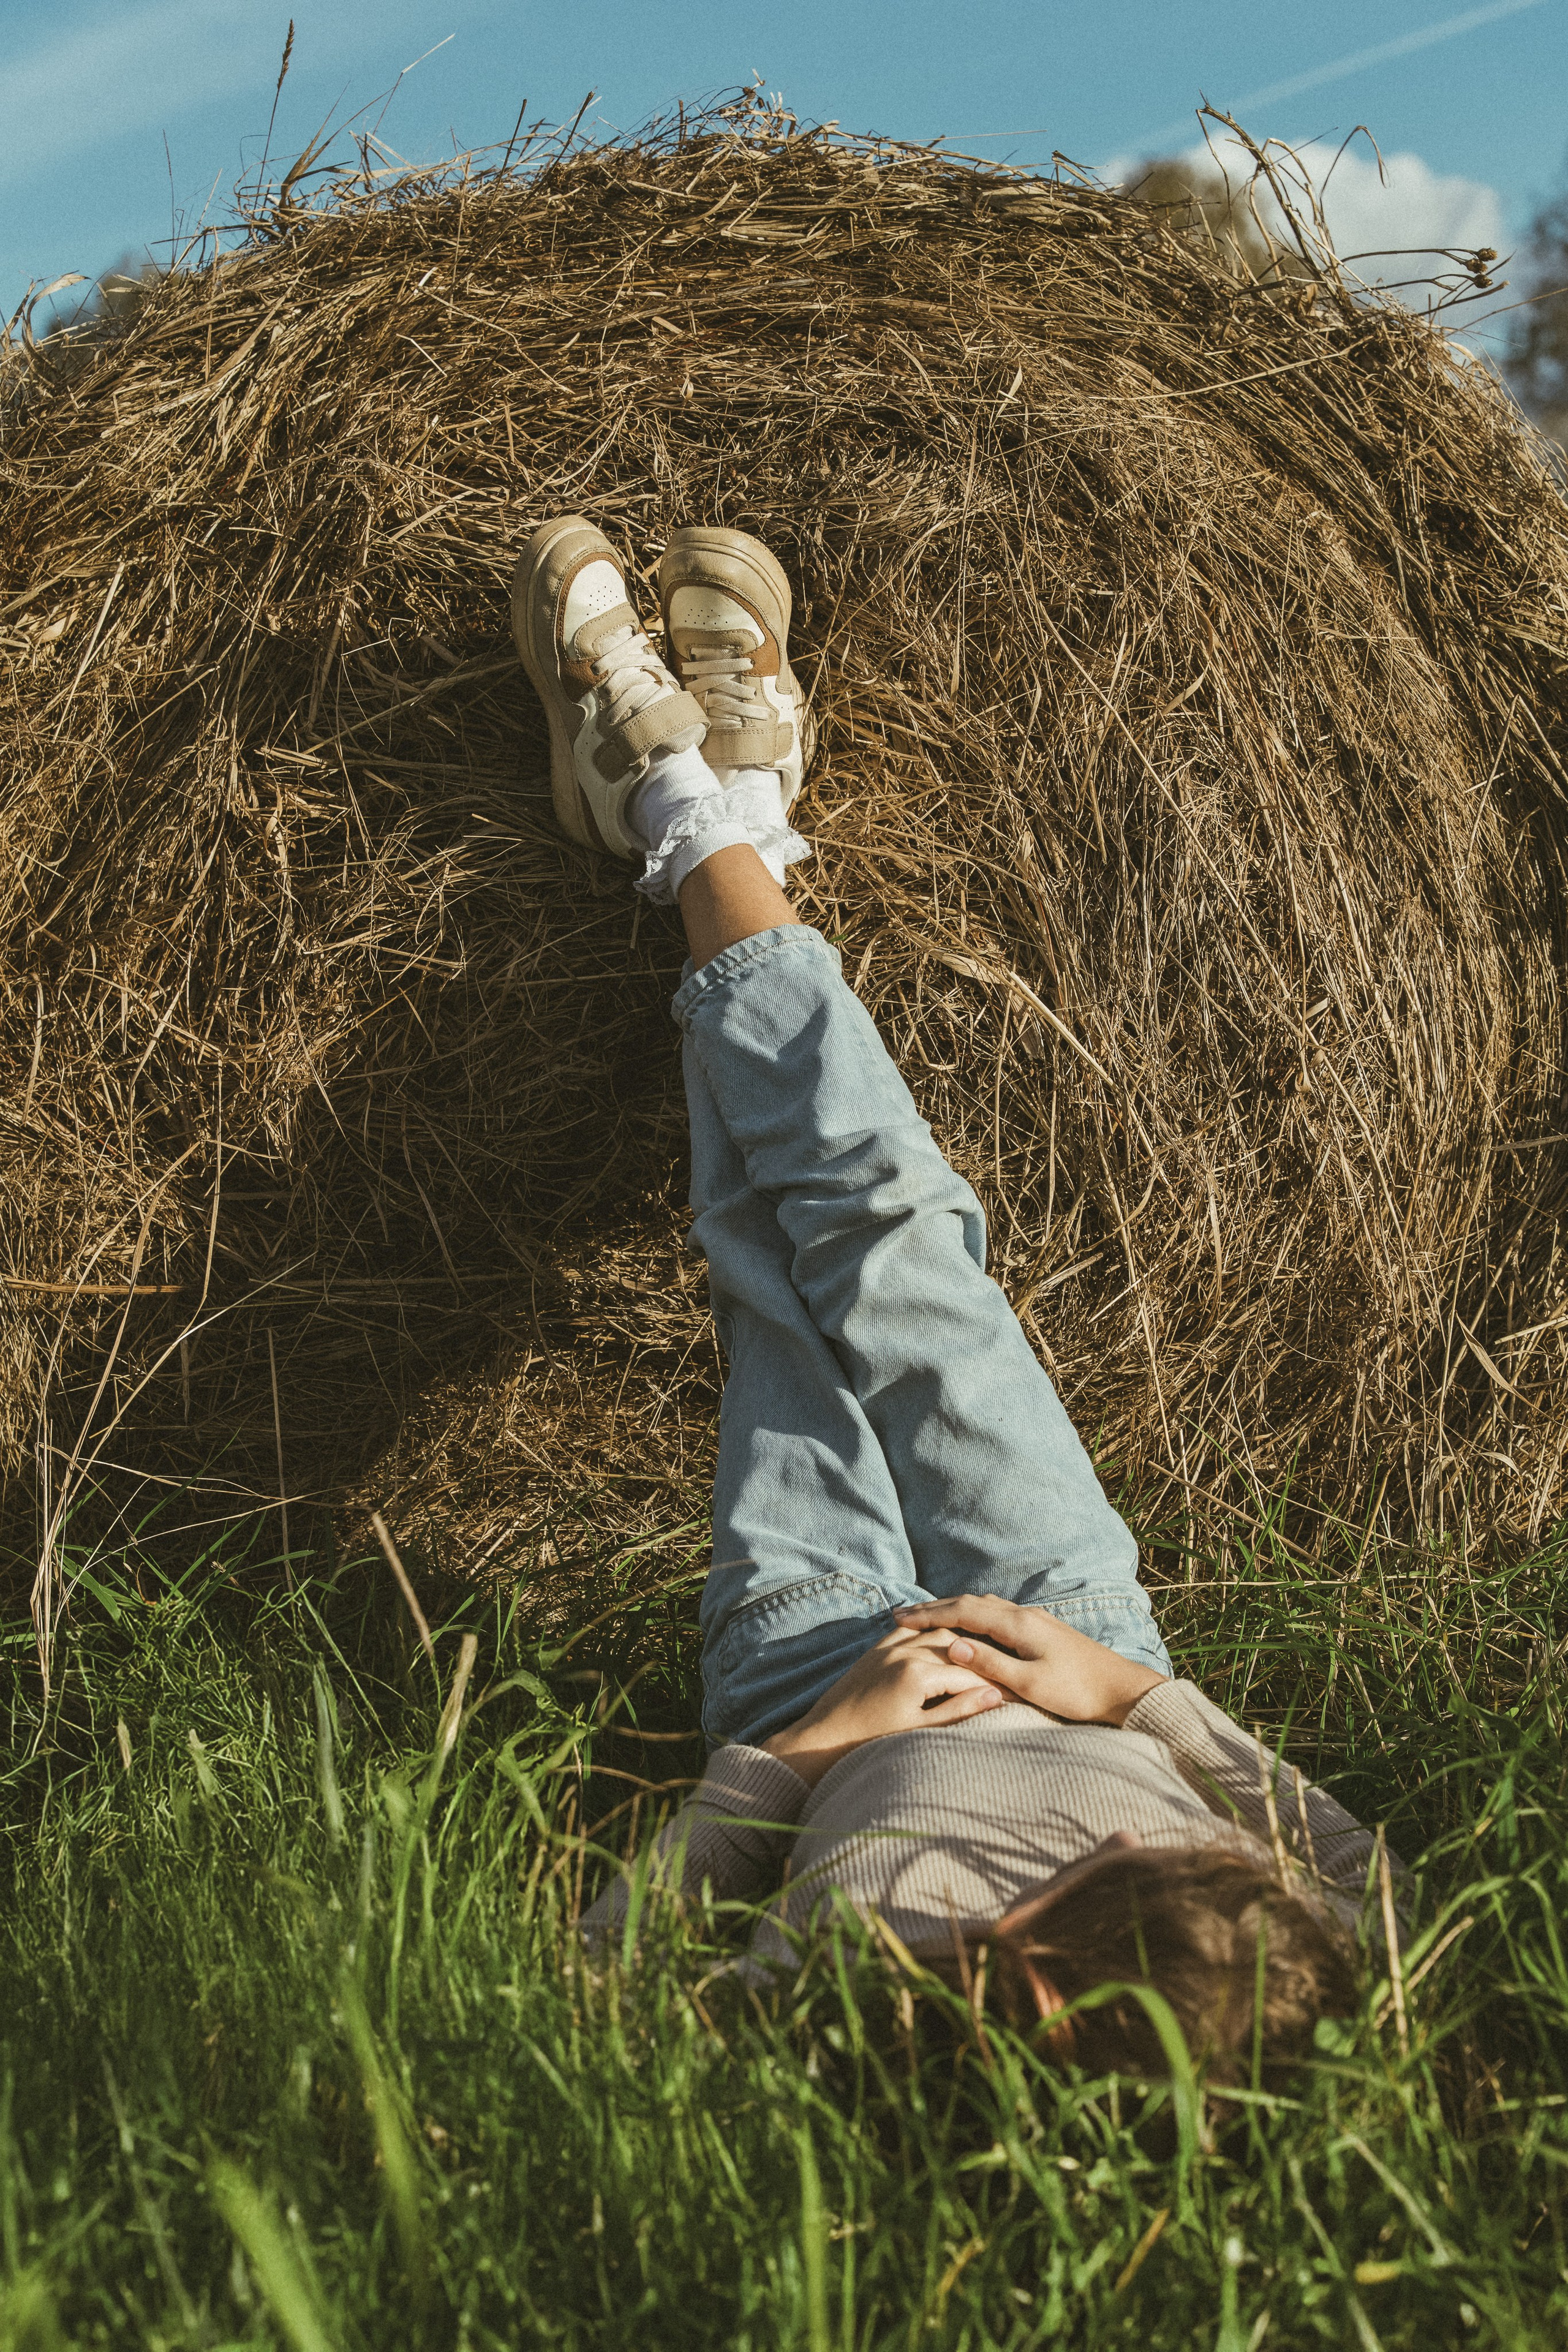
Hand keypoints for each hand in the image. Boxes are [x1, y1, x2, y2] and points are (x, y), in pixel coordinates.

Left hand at [760, 1624, 1006, 1787]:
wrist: (821, 1740)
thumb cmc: (870, 1743)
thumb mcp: (919, 1731)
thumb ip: (957, 1711)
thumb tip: (995, 1695)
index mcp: (915, 1674)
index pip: (968, 1673)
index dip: (996, 1683)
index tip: (1018, 1691)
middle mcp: (902, 1653)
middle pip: (955, 1646)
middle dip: (980, 1660)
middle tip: (1002, 1672)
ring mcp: (886, 1648)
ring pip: (933, 1633)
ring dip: (958, 1642)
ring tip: (980, 1658)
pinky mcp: (874, 1651)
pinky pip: (908, 1632)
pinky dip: (929, 1634)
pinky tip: (943, 1643)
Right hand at [890, 1594, 1165, 1726]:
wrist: (1123, 1690)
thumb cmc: (1078, 1692)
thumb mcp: (1030, 1684)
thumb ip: (990, 1664)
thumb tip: (952, 1646)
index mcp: (1019, 1625)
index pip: (963, 1612)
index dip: (929, 1615)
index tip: (900, 1619)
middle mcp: (1025, 1615)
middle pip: (971, 1603)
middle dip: (935, 1609)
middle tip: (903, 1616)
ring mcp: (1036, 1620)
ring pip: (985, 1606)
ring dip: (954, 1610)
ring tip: (928, 1619)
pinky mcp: (1043, 1630)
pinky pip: (998, 1615)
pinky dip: (973, 1616)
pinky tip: (970, 1627)